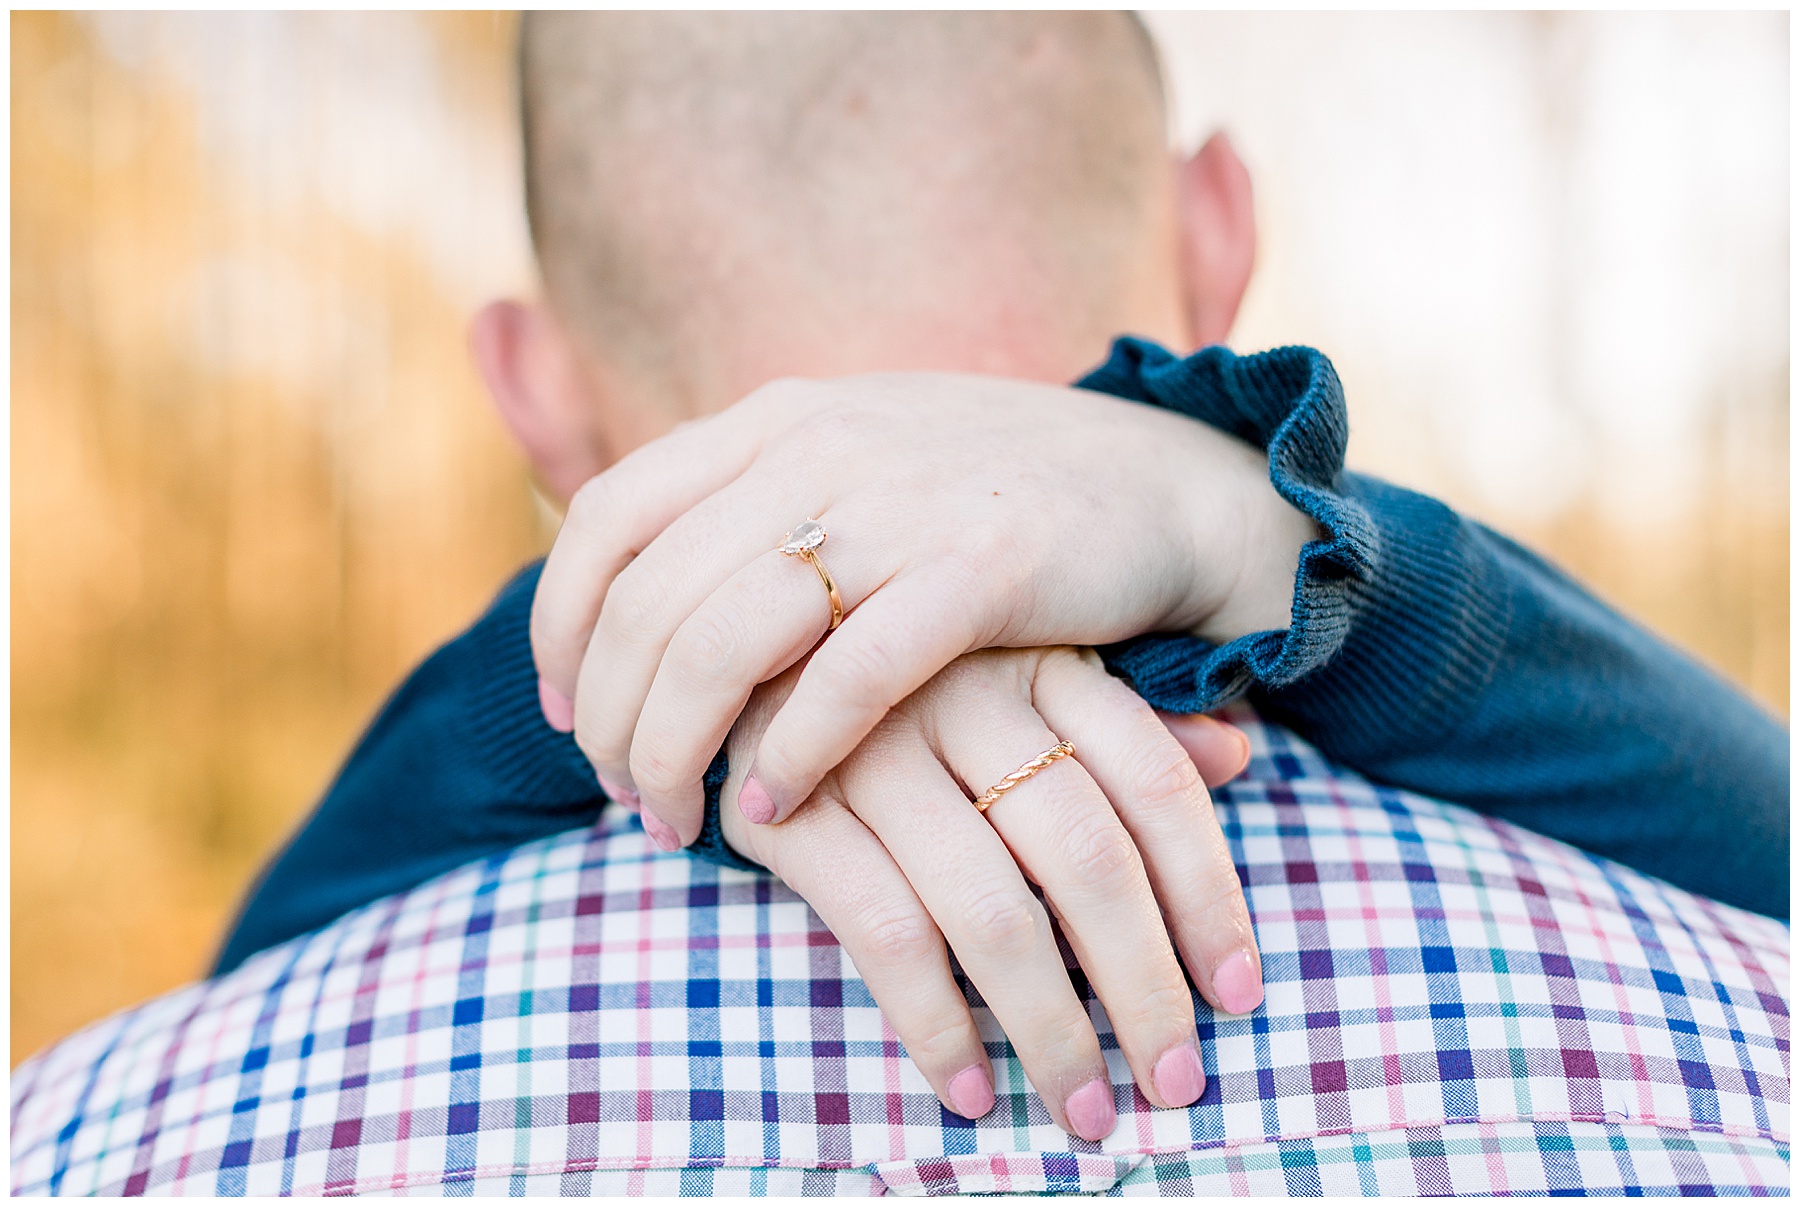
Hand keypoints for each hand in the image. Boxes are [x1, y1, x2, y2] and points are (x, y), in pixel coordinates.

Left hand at [533, 372, 1313, 845]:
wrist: (1165, 484)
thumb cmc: (991, 498)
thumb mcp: (857, 463)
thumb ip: (753, 507)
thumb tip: (637, 600)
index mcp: (777, 418)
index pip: (608, 516)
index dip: (559, 624)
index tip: (562, 708)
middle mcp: (820, 445)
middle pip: (648, 599)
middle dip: (609, 718)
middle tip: (620, 796)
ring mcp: (899, 500)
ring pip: (722, 644)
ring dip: (675, 750)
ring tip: (675, 821)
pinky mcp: (981, 567)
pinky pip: (846, 679)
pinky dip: (791, 756)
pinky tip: (773, 810)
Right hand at [712, 645, 1263, 1140]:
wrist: (739, 639)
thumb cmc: (913, 679)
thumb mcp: (1026, 673)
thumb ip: (1128, 720)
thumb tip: (1238, 758)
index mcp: (1041, 663)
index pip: (1155, 783)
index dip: (1208, 894)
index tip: (1237, 993)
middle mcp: (965, 698)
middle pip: (1088, 860)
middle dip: (1143, 988)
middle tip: (1174, 1083)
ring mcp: (873, 752)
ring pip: (994, 913)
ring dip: (1050, 1031)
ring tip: (1087, 1110)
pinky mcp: (792, 808)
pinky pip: (884, 935)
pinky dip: (935, 1025)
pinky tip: (971, 1087)